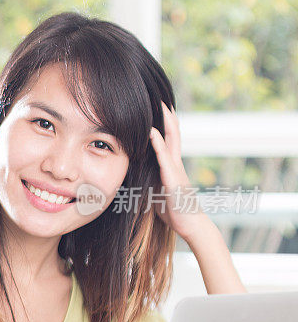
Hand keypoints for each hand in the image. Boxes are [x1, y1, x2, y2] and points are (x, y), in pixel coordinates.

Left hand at [148, 103, 207, 241]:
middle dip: (167, 115)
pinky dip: (158, 143)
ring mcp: (175, 169)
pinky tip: (151, 131)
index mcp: (170, 164)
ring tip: (160, 104)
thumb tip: (131, 176)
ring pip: (171, 140)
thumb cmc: (172, 210)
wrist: (189, 225)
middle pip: (173, 132)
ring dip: (165, 122)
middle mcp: (175, 163)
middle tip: (159, 96)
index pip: (167, 137)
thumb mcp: (155, 190)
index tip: (155, 106)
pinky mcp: (172, 178)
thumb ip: (147, 179)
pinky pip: (164, 157)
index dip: (163, 122)